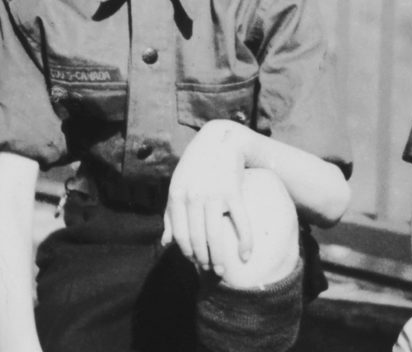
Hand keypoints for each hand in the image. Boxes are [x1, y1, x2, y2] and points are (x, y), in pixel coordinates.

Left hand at [162, 120, 253, 275]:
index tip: (195, 262)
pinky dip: (245, 242)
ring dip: (219, 257)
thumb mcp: (178, 186)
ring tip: (223, 270)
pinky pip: (240, 221)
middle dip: (203, 259)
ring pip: (215, 235)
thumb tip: (165, 243)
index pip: (180, 234)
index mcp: (176, 195)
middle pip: (197, 239)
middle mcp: (193, 195)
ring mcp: (214, 193)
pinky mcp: (233, 191)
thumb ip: (170, 214)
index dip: (187, 253)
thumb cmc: (195, 167)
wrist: (219, 141)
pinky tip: (246, 255)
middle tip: (211, 270)